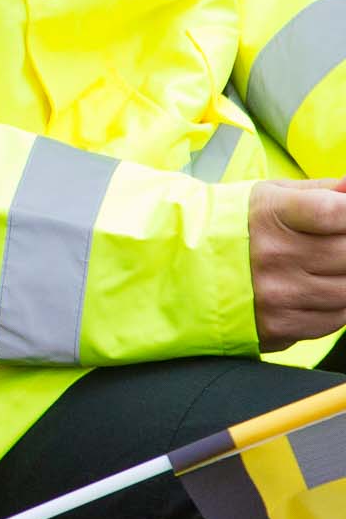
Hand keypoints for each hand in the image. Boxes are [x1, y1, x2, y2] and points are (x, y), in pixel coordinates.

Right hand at [249, 179, 345, 350]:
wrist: (187, 266)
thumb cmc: (240, 225)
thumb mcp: (273, 196)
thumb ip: (325, 191)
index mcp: (269, 214)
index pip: (334, 211)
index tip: (345, 215)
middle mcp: (272, 255)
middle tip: (335, 242)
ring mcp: (277, 294)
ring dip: (345, 277)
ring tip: (327, 266)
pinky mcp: (280, 326)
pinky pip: (334, 319)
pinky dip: (337, 305)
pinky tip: (318, 289)